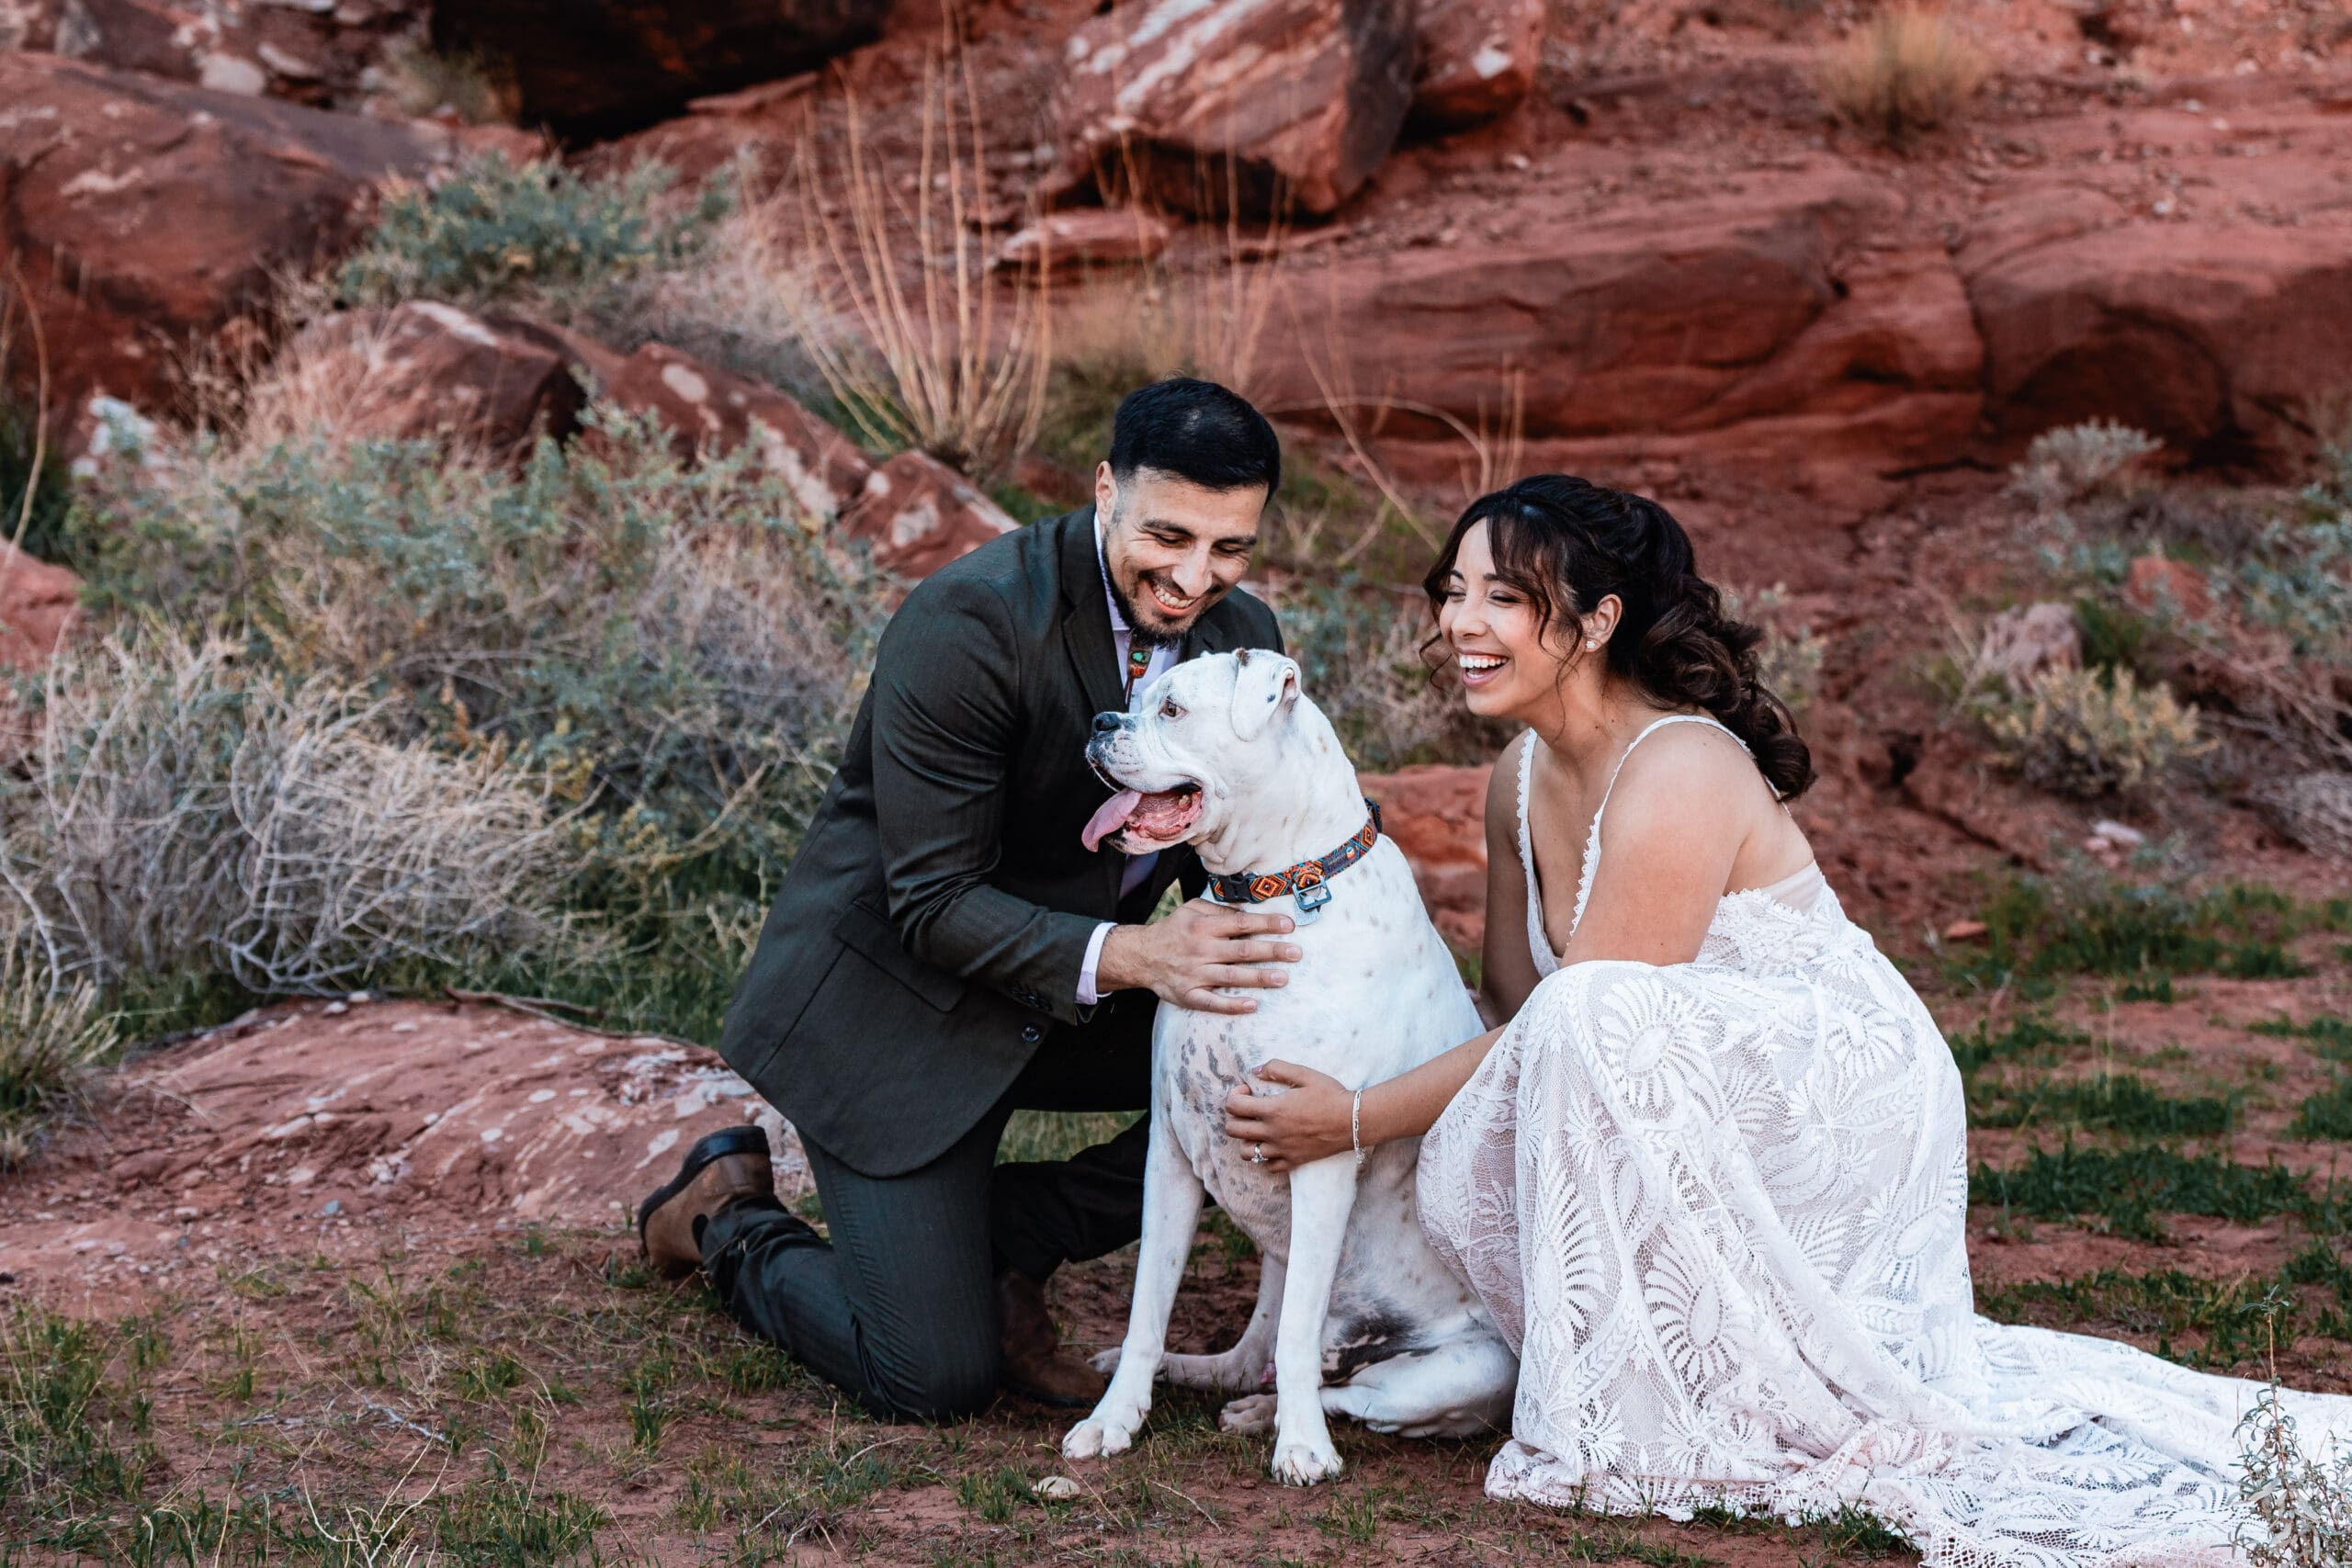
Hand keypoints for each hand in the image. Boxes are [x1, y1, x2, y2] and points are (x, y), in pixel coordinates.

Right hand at [1096, 900, 1299, 1015]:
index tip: (1289, 925)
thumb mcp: (1191, 909)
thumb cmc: (1173, 930)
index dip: (1266, 924)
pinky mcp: (1188, 995)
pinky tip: (1252, 1005)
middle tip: (1296, 953)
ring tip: (1283, 978)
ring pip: (1232, 977)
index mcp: (1203, 926)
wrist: (1141, 955)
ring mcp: (1194, 974)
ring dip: (1259, 978)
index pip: (1241, 923)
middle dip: (1271, 951)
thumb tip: (1249, 914)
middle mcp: (1200, 949)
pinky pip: (1212, 1002)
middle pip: (1241, 951)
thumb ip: (1219, 910)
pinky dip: (1232, 1005)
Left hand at [1223, 1060, 1351, 1172]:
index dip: (1234, 1095)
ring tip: (1257, 1129)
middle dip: (1234, 1116)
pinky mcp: (1293, 1162)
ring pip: (1246, 1152)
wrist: (1354, 1121)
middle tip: (1249, 1108)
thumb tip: (1255, 1069)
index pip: (1233, 1106)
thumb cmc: (1331, 1095)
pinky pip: (1267, 1166)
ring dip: (1245, 1139)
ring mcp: (1282, 1150)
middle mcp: (1272, 1132)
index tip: (1247, 1091)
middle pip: (1233, 1130)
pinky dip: (1264, 1157)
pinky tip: (1273, 1144)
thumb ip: (1277, 1068)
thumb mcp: (1305, 1074)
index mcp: (1273, 1110)